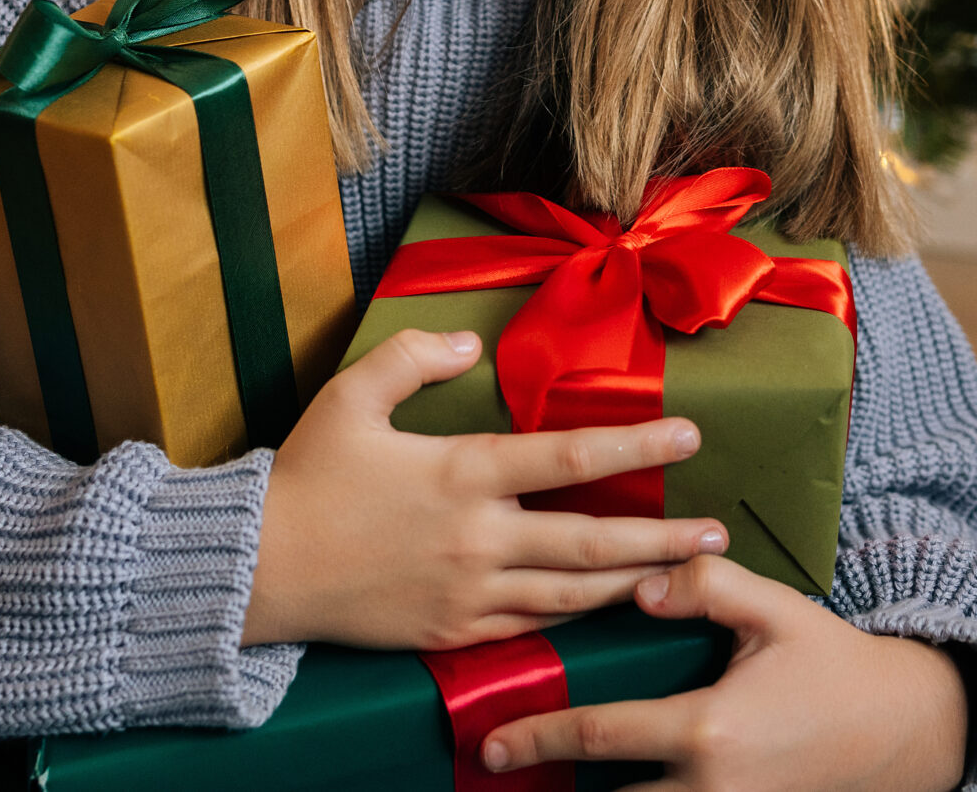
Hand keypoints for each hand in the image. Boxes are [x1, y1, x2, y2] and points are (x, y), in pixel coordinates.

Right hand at [243, 328, 728, 649]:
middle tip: (716, 535)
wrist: (260, 568)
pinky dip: (575, 618)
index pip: (569, 459)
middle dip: (663, 539)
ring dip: (633, 584)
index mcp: (462, 475)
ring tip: (682, 577)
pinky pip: (530, 629)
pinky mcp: (452, 633)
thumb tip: (472, 341)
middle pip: (592, 543)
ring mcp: (468, 593)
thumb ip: (416, 356)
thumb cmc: (304, 478)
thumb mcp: (350, 396)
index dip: (636, 446)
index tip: (689, 434)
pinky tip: (603, 607)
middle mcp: (478, 539)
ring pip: (572, 596)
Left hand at [481, 555, 968, 791]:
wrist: (907, 732)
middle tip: (506, 766)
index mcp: (708, 731)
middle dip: (555, 789)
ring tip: (547, 783)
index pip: (601, 737)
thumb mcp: (777, 612)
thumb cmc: (837, 668)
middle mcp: (712, 789)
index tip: (492, 746)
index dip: (540, 739)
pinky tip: (618, 784)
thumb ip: (708, 586)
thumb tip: (641, 582)